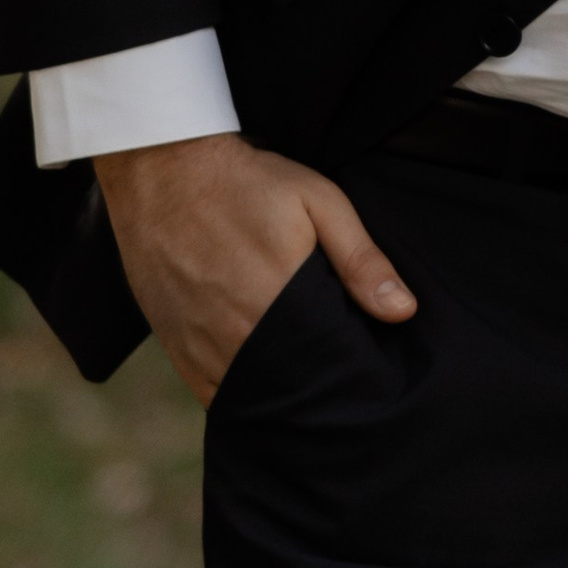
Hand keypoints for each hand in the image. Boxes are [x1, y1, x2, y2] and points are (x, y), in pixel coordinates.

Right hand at [93, 132, 415, 406]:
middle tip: (345, 368)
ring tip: (311, 373)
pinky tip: (269, 378)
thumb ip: (361, 260)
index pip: (329, 366)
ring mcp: (201, 348)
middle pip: (294, 386)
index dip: (353, 369)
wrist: (164, 172)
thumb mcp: (319, 202)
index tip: (372, 365)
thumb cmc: (248, 183)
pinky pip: (217, 393)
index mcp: (277, 303)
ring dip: (285, 390)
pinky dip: (246, 391)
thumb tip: (403, 311)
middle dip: (323, 383)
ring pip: (256, 395)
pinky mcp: (176, 350)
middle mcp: (236, 337)